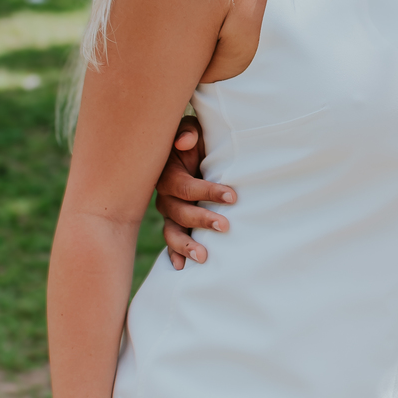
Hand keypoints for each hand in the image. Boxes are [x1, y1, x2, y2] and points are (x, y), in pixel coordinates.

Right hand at [155, 119, 234, 270]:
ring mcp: (169, 212)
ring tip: (204, 257)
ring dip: (187, 245)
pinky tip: (181, 267)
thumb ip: (188, 132)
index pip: (185, 187)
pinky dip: (175, 254)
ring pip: (172, 231)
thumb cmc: (195, 140)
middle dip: (202, 219)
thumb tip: (186, 141)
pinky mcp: (175, 223)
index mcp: (167, 174)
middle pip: (179, 212)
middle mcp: (165, 196)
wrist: (194, 149)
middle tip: (225, 226)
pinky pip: (171, 241)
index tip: (232, 196)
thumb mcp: (192, 129)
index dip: (207, 191)